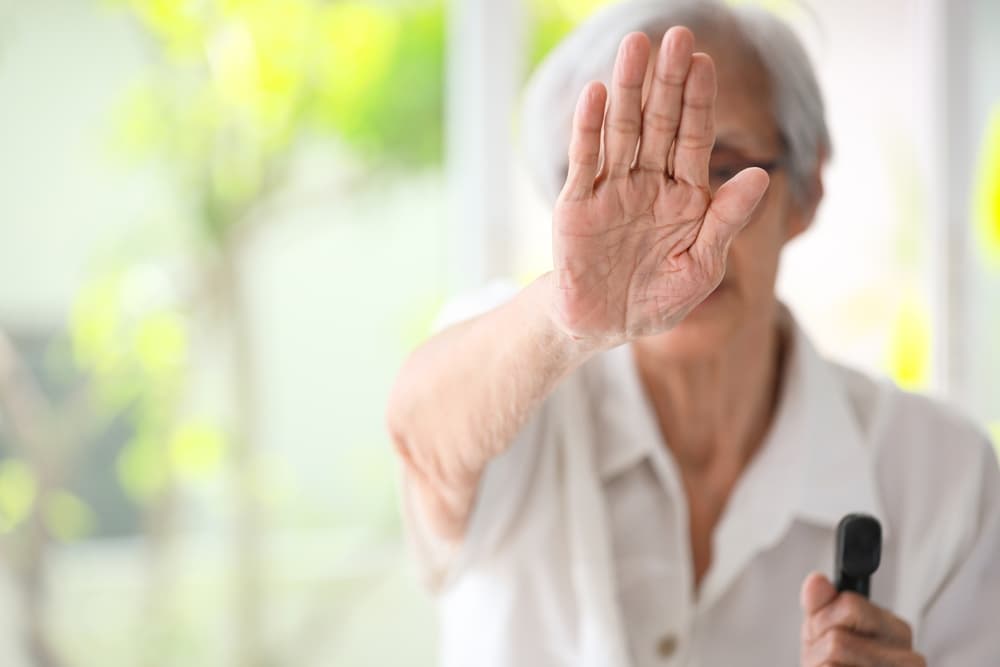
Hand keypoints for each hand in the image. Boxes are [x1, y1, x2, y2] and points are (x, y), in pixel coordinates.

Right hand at [549, 27, 769, 345]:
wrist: (604, 327)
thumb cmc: (657, 299)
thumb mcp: (702, 266)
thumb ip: (726, 221)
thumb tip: (763, 175)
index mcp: (685, 196)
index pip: (693, 138)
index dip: (699, 101)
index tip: (705, 61)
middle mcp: (648, 184)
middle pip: (659, 123)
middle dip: (667, 82)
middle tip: (676, 35)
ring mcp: (612, 191)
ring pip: (622, 132)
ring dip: (628, 90)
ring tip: (635, 47)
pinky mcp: (577, 206)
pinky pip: (585, 162)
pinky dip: (589, 130)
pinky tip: (597, 95)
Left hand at [800, 572, 926, 665]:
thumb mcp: (824, 633)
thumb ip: (821, 607)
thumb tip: (817, 581)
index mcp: (896, 631)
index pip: (850, 605)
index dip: (823, 619)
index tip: (823, 633)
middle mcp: (909, 659)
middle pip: (837, 639)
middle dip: (817, 650)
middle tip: (826, 661)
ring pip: (833, 659)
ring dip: (819, 666)